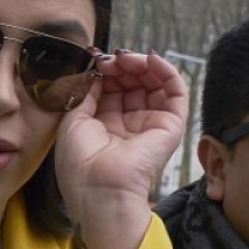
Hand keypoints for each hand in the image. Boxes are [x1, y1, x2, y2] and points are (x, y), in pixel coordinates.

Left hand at [53, 49, 186, 248]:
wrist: (100, 189)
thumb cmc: (80, 163)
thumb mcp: (73, 120)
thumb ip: (85, 92)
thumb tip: (93, 70)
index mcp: (104, 124)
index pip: (111, 87)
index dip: (105, 70)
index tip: (95, 59)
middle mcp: (129, 122)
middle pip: (133, 82)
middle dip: (122, 65)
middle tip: (111, 58)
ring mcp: (151, 123)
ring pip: (155, 83)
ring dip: (142, 64)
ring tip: (128, 58)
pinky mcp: (171, 125)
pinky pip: (176, 93)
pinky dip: (167, 71)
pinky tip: (152, 59)